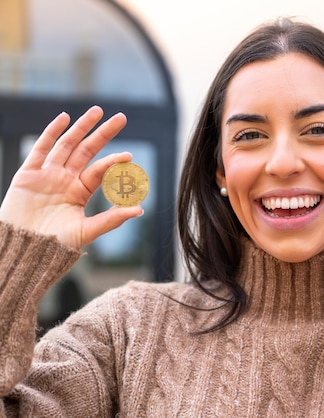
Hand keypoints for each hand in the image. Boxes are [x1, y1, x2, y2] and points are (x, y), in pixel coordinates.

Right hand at [0, 106, 142, 248]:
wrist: (23, 251)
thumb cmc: (54, 245)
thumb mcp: (87, 231)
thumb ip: (111, 219)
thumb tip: (140, 210)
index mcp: (80, 192)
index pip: (100, 171)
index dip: (114, 162)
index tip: (129, 157)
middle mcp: (65, 179)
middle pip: (87, 150)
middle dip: (103, 133)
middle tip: (121, 118)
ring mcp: (47, 174)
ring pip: (67, 144)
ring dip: (81, 127)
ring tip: (98, 111)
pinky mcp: (28, 174)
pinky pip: (41, 148)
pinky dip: (51, 132)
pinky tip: (64, 118)